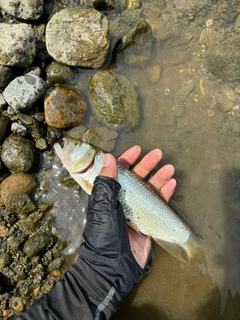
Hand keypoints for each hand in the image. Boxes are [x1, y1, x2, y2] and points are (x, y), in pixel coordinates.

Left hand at [98, 146, 176, 267]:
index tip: (138, 149)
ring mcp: (135, 210)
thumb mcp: (102, 207)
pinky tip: (172, 184)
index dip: (127, 159)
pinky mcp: (147, 221)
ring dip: (159, 178)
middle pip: (136, 178)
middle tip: (159, 153)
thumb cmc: (104, 235)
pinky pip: (157, 204)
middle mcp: (121, 200)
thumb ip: (106, 183)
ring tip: (170, 168)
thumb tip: (109, 158)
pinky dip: (165, 194)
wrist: (113, 267)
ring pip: (149, 189)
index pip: (117, 173)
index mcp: (107, 195)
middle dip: (147, 165)